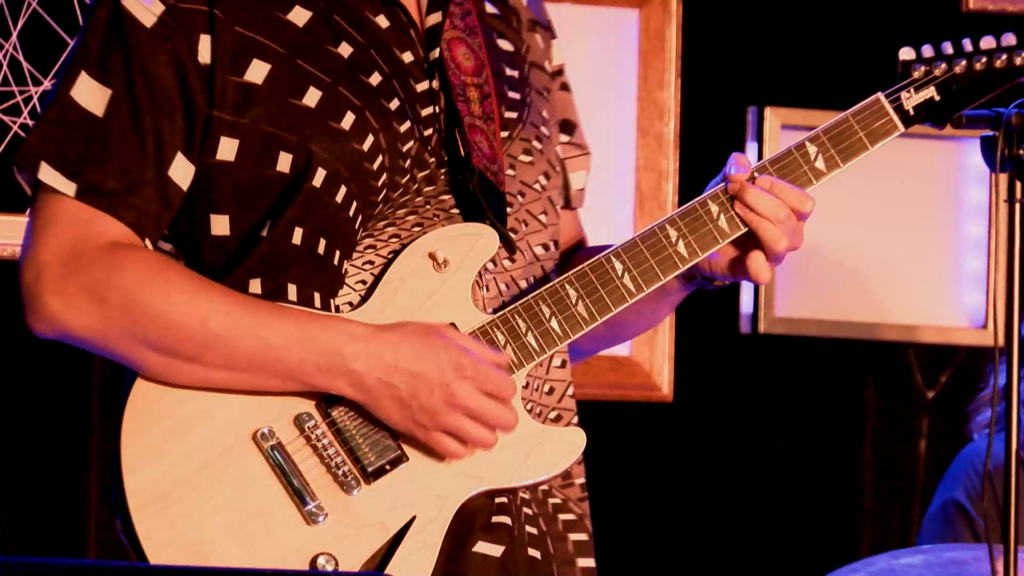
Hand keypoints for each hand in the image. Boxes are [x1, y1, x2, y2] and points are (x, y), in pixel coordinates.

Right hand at [344, 322, 518, 459]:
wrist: (365, 361)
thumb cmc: (399, 342)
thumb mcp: (444, 333)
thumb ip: (478, 348)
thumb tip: (501, 360)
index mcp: (467, 368)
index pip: (508, 390)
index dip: (505, 388)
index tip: (497, 387)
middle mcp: (459, 395)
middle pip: (505, 420)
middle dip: (504, 414)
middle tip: (494, 409)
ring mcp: (442, 417)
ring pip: (486, 441)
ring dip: (486, 432)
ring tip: (477, 423)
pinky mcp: (424, 433)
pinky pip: (456, 452)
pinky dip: (461, 446)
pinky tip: (456, 433)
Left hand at [693, 152, 814, 284]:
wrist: (697, 241)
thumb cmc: (721, 212)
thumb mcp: (724, 183)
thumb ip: (734, 169)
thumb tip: (740, 165)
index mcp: (789, 212)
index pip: (803, 202)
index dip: (780, 188)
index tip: (756, 178)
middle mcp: (788, 234)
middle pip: (789, 218)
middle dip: (759, 199)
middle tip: (735, 191)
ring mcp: (773, 255)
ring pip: (780, 241)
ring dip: (755, 221)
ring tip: (735, 210)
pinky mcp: (755, 272)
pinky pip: (764, 273)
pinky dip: (757, 263)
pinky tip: (747, 253)